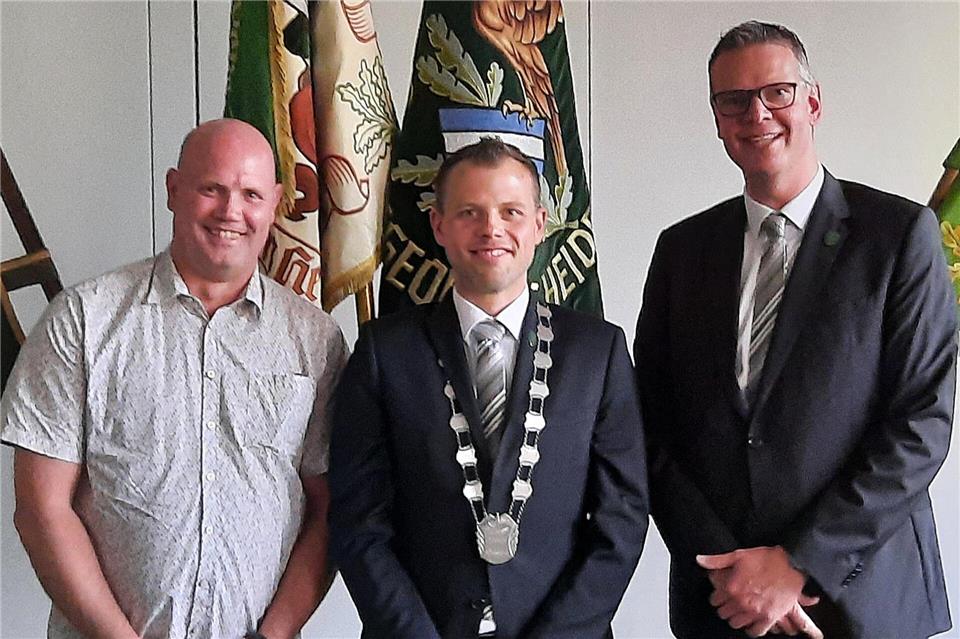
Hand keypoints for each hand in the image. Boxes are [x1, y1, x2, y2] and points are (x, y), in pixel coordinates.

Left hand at [696, 546, 816, 637]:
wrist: (791, 564)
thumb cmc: (766, 559)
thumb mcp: (738, 555)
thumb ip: (717, 560)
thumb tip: (699, 560)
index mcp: (731, 587)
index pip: (714, 600)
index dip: (716, 597)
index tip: (720, 596)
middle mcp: (741, 602)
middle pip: (724, 614)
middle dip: (725, 608)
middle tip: (729, 604)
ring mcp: (755, 611)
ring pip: (736, 624)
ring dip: (736, 618)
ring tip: (739, 612)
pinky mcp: (770, 617)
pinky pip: (756, 631)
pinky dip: (752, 629)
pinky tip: (751, 622)